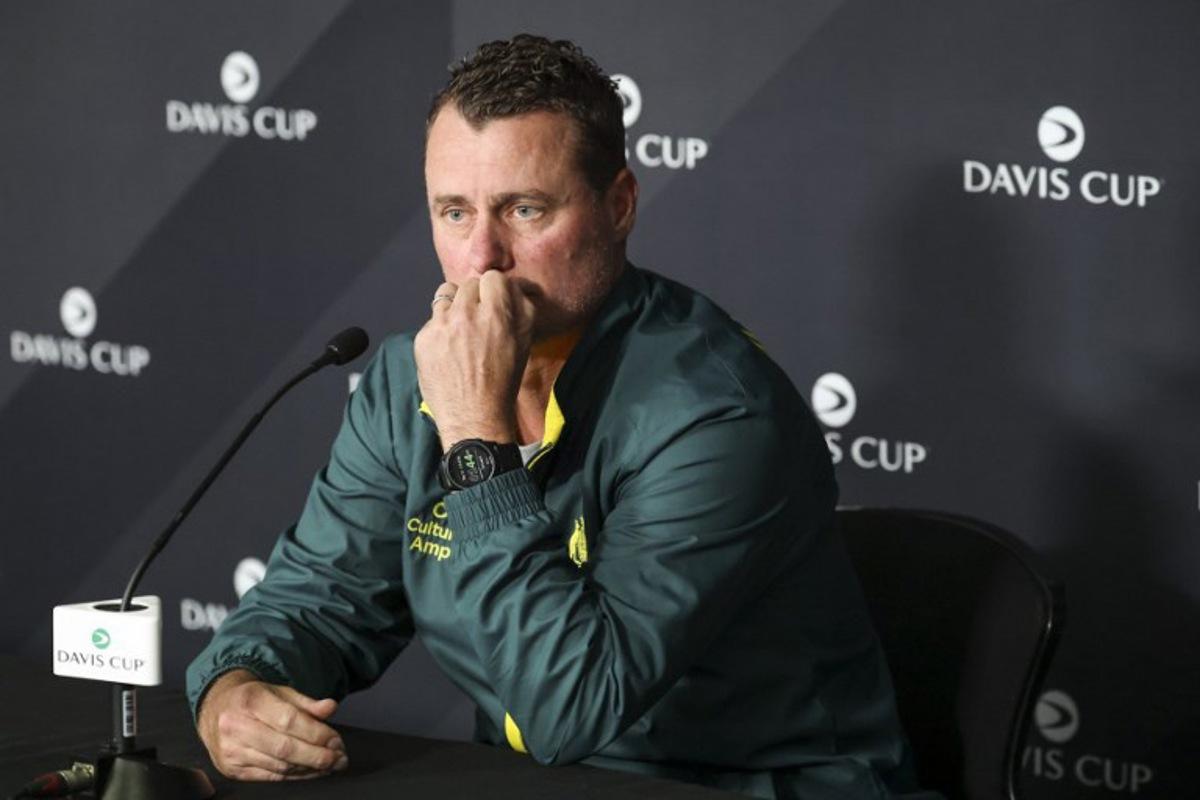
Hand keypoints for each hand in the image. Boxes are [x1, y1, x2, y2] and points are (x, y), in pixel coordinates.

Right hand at [196, 669, 347, 780]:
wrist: (215, 710)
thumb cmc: (253, 700)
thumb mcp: (279, 692)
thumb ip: (306, 703)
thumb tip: (331, 707)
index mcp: (250, 700)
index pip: (289, 720)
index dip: (316, 733)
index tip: (336, 741)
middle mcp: (236, 726)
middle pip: (284, 747)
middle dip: (318, 755)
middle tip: (339, 758)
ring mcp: (232, 750)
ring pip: (279, 765)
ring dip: (310, 767)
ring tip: (330, 764)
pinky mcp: (232, 769)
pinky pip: (271, 776)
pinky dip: (296, 775)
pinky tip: (311, 771)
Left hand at [414, 271, 535, 448]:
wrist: (474, 416)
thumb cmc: (504, 381)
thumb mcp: (524, 342)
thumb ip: (523, 308)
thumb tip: (517, 287)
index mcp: (495, 314)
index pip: (493, 277)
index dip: (496, 288)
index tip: (495, 300)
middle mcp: (465, 315)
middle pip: (469, 284)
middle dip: (476, 297)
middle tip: (480, 317)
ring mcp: (441, 326)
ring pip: (445, 294)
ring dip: (455, 306)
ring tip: (461, 327)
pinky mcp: (423, 339)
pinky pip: (433, 319)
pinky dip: (441, 328)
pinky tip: (449, 348)